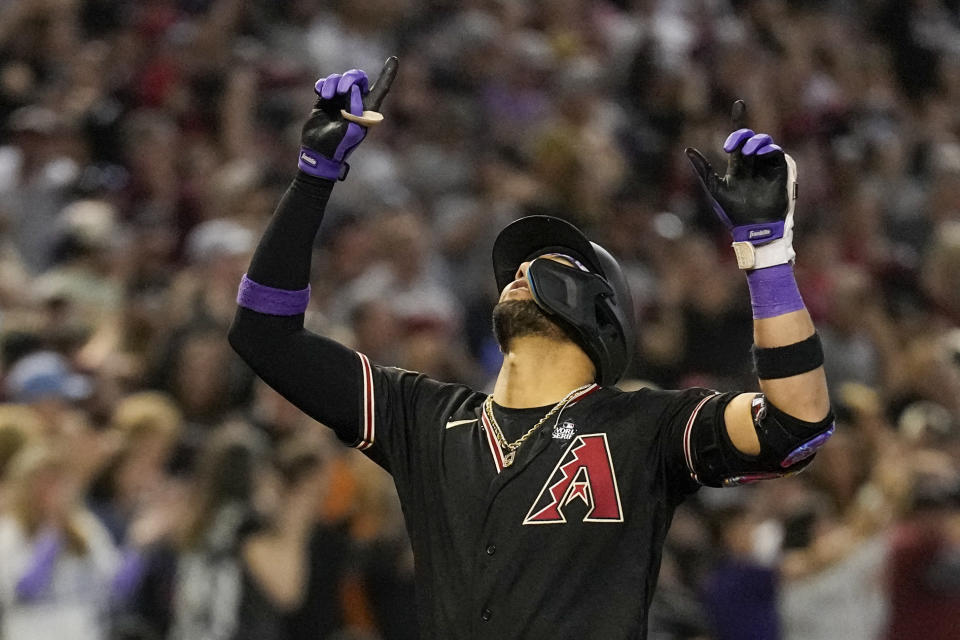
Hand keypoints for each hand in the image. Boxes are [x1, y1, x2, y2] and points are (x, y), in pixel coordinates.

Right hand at [298, 57, 398, 180]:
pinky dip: (323, 84)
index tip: (393, 59)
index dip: (388, 73)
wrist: (319, 152)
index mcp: (368, 110)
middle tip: (341, 91)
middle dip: (349, 78)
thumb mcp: (352, 128)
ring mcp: (339, 100)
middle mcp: (355, 102)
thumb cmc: (340, 145)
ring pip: (339, 79)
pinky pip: (325, 83)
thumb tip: (353, 90)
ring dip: (333, 83)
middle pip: (357, 77)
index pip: (381, 88)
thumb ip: (355, 108)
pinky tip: (320, 92)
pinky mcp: (325, 101)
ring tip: (326, 96)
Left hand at [685, 101, 797, 269]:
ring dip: (756, 142)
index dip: (739, 121)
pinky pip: (777, 153)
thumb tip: (687, 149)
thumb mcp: (714, 188)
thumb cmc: (733, 211)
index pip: (738, 140)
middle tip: (731, 146)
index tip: (739, 103)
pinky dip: (770, 149)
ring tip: (748, 151)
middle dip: (742, 136)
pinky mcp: (780, 172)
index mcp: (738, 166)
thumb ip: (703, 169)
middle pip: (750, 139)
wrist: (753, 227)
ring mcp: (767, 167)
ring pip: (764, 143)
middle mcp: (753, 164)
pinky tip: (761, 152)